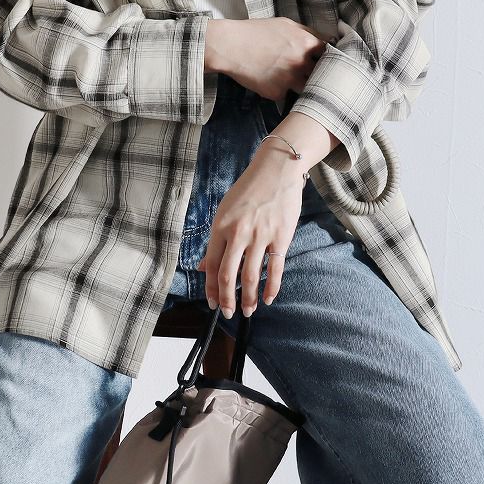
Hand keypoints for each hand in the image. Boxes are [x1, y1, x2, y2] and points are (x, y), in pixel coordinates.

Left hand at [195, 147, 306, 317]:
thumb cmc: (249, 190)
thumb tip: (202, 266)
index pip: (211, 265)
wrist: (277, 170)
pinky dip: (271, 288)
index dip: (211, 289)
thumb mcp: (225, 211)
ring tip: (247, 311)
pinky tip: (267, 299)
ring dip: (248, 298)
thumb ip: (216, 240)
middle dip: (227, 300)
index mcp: (221, 226)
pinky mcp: (281, 238)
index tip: (212, 303)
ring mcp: (260, 236)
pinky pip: (275, 269)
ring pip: (250, 276)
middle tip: (228, 313)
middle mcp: (238, 233)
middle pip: (228, 275)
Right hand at [205, 17, 326, 101]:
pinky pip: (286, 95)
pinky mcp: (277, 93)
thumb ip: (307, 33)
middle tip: (318, 76)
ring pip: (308, 89)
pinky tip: (272, 83)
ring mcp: (289, 80)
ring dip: (305, 87)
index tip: (329, 62)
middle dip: (321, 75)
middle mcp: (301, 63)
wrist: (230, 46)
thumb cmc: (255, 32)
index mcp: (306, 43)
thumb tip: (325, 41)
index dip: (331, 58)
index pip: (331, 55)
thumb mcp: (285, 24)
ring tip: (298, 84)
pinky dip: (282, 91)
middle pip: (323, 75)